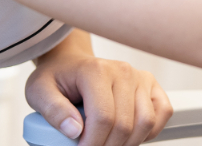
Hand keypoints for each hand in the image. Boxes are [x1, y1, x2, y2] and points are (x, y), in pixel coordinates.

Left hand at [26, 32, 171, 145]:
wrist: (70, 63)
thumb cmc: (56, 78)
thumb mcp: (39, 92)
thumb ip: (53, 111)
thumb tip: (74, 130)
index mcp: (96, 71)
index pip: (103, 118)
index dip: (91, 144)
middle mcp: (123, 71)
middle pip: (125, 124)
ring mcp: (140, 77)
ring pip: (146, 122)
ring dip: (128, 143)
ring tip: (108, 143)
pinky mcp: (151, 85)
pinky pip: (162, 112)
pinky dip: (150, 131)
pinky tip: (129, 134)